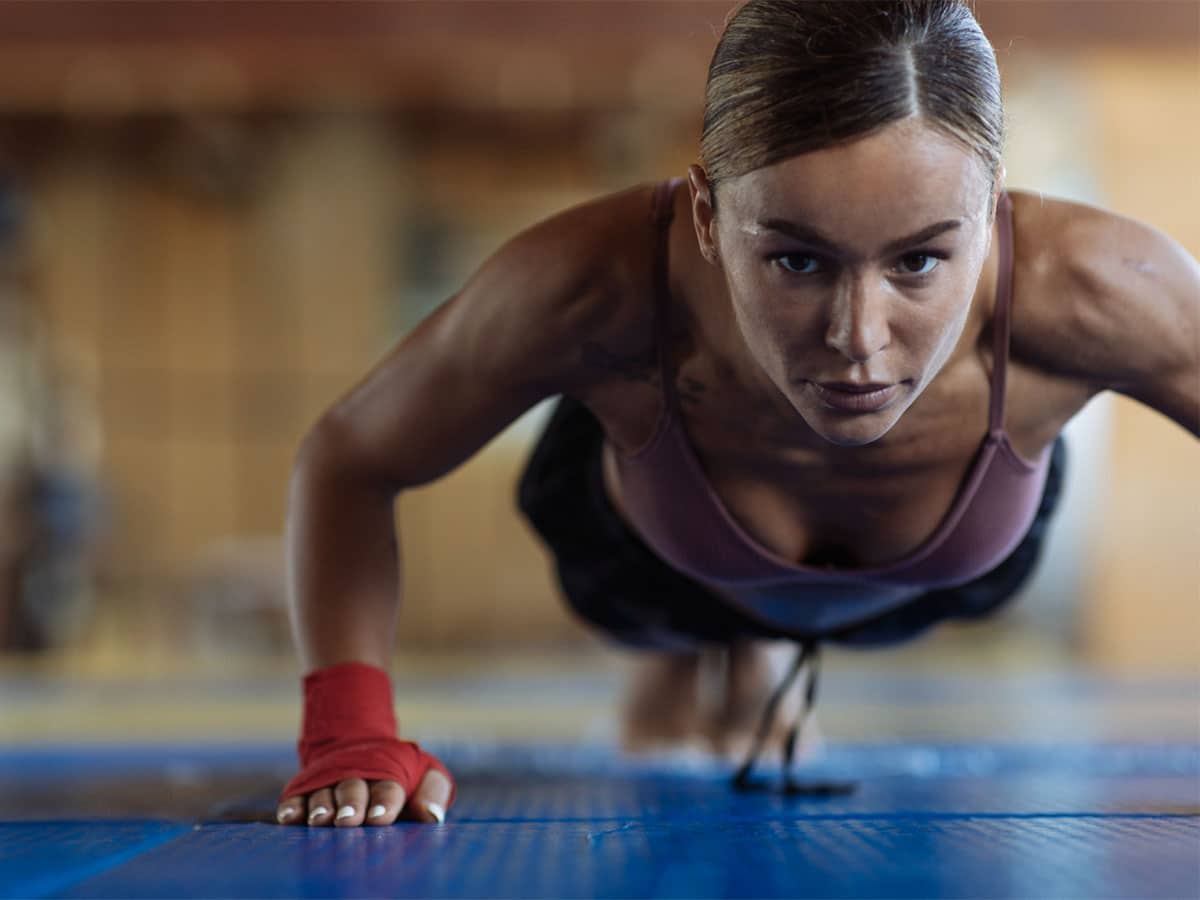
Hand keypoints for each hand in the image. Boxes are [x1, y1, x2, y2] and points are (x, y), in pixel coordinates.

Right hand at [276, 766, 451, 826]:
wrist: (360, 753)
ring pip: (322, 794)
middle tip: (349, 820)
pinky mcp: (303, 791)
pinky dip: (292, 807)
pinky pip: (294, 798)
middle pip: (352, 789)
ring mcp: (327, 784)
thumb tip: (431, 815)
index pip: (387, 786)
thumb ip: (433, 791)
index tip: (380, 818)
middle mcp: (354, 777)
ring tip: (322, 821)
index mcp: (387, 773)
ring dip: (321, 808)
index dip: (383, 801)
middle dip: (350, 804)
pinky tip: (291, 818)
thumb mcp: (425, 776)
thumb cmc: (400, 776)